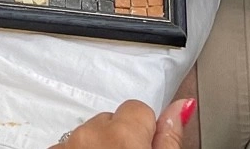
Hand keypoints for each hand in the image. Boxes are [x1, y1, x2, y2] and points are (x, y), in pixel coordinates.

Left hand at [58, 98, 194, 148]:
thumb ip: (170, 137)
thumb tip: (183, 104)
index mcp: (123, 135)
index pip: (139, 109)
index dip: (145, 133)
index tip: (146, 148)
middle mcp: (91, 135)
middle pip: (111, 120)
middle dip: (120, 139)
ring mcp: (66, 145)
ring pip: (88, 133)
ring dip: (98, 147)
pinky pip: (67, 144)